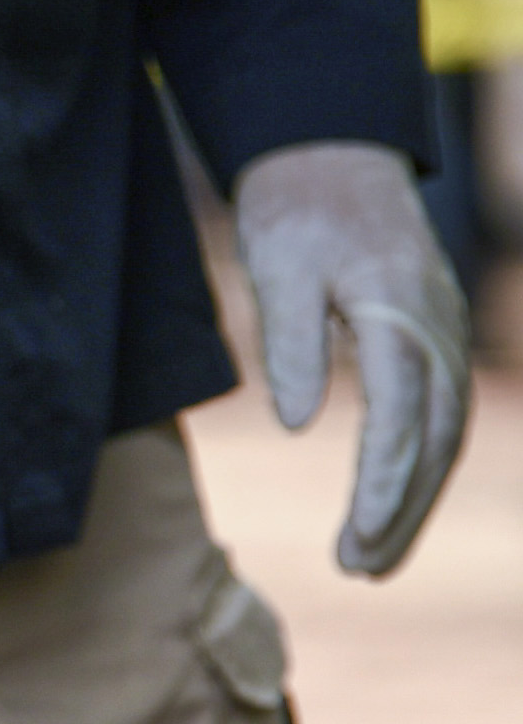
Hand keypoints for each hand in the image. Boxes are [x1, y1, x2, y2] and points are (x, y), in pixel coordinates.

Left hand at [234, 141, 471, 576]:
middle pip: (433, 434)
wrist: (332, 154)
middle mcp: (435, 323)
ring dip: (414, 498)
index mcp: (398, 307)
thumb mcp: (278, 266)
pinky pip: (439, 412)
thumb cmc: (295, 208)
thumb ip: (289, 342)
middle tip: (359, 569)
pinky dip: (421, 464)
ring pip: (444, 430)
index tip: (359, 535)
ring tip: (372, 559)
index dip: (382, 480)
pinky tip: (394, 505)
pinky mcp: (433, 335)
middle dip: (402, 509)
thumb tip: (300, 424)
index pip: (400, 411)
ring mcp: (442, 329)